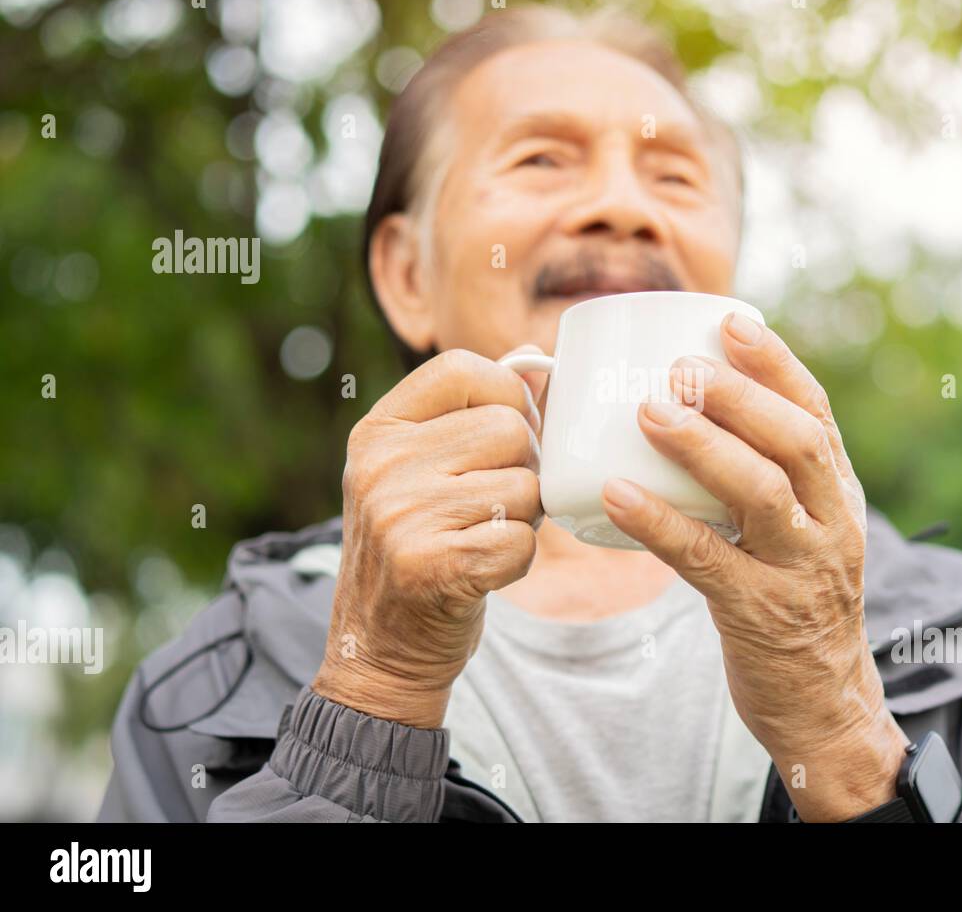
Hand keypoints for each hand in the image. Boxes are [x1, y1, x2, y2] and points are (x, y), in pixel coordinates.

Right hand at [313, 347, 544, 728]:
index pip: (463, 368)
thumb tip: (534, 358)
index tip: (509, 431)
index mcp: (377, 431)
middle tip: (496, 503)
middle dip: (524, 468)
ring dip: (524, 519)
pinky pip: (522, 541)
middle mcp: (382, 466)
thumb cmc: (416, 549)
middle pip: (510, 429)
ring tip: (483, 537)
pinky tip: (482, 572)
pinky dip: (517, 561)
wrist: (380, 652)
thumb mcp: (418, 471)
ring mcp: (402, 516)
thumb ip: (468, 414)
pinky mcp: (432, 567)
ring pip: (525, 487)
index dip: (508, 394)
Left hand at [601, 313, 910, 821]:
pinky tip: (614, 493)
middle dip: (740, 396)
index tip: (730, 320)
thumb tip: (675, 418)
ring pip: (762, 494)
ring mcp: (801, 571)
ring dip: (704, 447)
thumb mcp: (796, 534)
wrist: (825, 704)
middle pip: (798, 443)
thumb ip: (755, 482)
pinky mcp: (761, 616)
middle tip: (679, 367)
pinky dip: (659, 523)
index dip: (776, 363)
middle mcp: (831, 525)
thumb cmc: (790, 602)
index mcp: (838, 495)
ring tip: (648, 411)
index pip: (816, 414)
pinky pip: (707, 561)